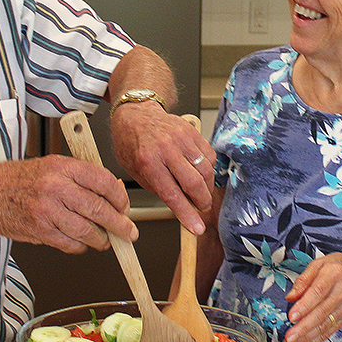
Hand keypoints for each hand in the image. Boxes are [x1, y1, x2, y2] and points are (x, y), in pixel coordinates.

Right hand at [0, 155, 135, 253]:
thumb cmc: (19, 180)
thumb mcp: (52, 165)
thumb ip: (80, 177)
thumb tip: (111, 194)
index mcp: (62, 167)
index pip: (103, 182)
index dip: (120, 198)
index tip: (124, 207)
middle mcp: (55, 187)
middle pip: (99, 209)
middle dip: (119, 225)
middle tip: (127, 232)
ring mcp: (47, 211)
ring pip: (87, 231)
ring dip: (101, 240)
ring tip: (105, 240)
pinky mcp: (40, 231)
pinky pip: (70, 244)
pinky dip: (80, 246)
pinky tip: (81, 242)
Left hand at [111, 106, 214, 233]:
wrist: (136, 114)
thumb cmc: (132, 143)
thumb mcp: (135, 171)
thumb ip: (157, 188)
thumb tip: (180, 205)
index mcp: (148, 162)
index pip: (172, 195)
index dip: (187, 214)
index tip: (196, 227)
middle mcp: (166, 149)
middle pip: (194, 183)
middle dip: (202, 202)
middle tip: (202, 208)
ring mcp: (181, 138)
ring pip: (206, 170)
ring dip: (207, 187)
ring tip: (201, 192)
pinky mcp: (192, 132)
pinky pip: (209, 155)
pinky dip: (209, 168)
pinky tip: (201, 173)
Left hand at [282, 253, 341, 341]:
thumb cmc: (336, 269)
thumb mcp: (319, 264)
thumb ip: (303, 280)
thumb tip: (290, 297)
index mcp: (334, 274)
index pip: (318, 291)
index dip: (305, 305)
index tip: (292, 316)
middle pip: (321, 312)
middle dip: (304, 327)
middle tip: (288, 337)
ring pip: (325, 325)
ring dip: (306, 337)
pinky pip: (329, 331)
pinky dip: (314, 341)